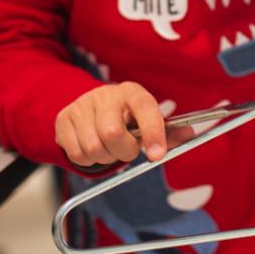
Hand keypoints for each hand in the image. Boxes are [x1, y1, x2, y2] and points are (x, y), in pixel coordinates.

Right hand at [54, 81, 193, 168]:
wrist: (92, 106)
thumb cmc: (127, 116)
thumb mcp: (148, 119)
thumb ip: (169, 130)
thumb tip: (190, 134)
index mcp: (133, 92)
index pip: (145, 108)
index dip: (153, 132)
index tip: (157, 155)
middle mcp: (106, 94)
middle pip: (113, 134)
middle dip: (124, 152)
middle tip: (127, 150)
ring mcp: (82, 105)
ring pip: (93, 148)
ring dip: (105, 158)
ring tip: (110, 148)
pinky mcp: (64, 119)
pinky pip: (76, 154)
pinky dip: (88, 161)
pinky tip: (94, 148)